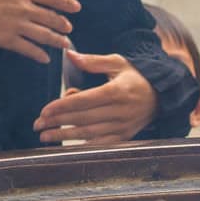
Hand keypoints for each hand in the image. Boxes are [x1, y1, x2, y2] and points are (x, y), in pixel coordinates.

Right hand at [0, 0, 79, 63]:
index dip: (67, 2)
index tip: (76, 7)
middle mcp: (24, 6)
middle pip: (52, 17)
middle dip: (63, 24)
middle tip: (69, 28)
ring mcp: (16, 24)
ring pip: (44, 35)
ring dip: (57, 40)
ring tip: (65, 44)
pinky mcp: (7, 39)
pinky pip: (28, 49)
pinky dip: (39, 55)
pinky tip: (46, 58)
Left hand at [34, 50, 158, 144]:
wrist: (161, 95)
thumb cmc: (135, 76)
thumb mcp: (117, 62)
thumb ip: (92, 61)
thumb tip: (68, 55)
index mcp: (117, 91)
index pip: (84, 101)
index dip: (62, 107)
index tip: (44, 111)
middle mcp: (120, 111)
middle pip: (83, 118)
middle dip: (58, 122)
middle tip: (38, 125)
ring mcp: (123, 126)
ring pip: (90, 134)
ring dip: (66, 136)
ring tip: (45, 137)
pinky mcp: (125, 137)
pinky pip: (101, 144)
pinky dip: (83, 146)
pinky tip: (67, 146)